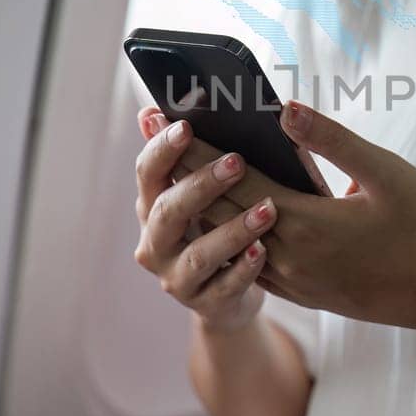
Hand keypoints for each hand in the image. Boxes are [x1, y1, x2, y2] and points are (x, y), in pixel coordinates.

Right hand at [132, 106, 278, 333]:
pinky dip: (245, 269)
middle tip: (237, 162)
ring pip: (199, 254)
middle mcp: (155, 242)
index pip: (147, 173)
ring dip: (232, 230)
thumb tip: (152, 110)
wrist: (228, 294)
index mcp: (153, 205)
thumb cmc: (219, 226)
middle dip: (201, 185)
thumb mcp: (203, 192)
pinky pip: (225, 288)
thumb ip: (187, 154)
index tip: (186, 126)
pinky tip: (264, 250)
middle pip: (168, 212)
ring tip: (268, 210)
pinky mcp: (204, 304)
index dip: (162, 149)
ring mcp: (176, 277)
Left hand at [165, 99, 415, 340]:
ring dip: (201, 204)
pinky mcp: (307, 294)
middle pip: (221, 211)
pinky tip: (219, 215)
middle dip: (184, 171)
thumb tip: (283, 109)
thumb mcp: (388, 174)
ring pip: (232, 241)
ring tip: (174, 171)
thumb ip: (333, 141)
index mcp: (310, 225)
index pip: (235, 182)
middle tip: (154, 136)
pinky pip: (253, 261)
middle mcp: (292, 259)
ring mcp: (297, 282)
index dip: (197, 150)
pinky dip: (228, 234)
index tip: (166, 120)